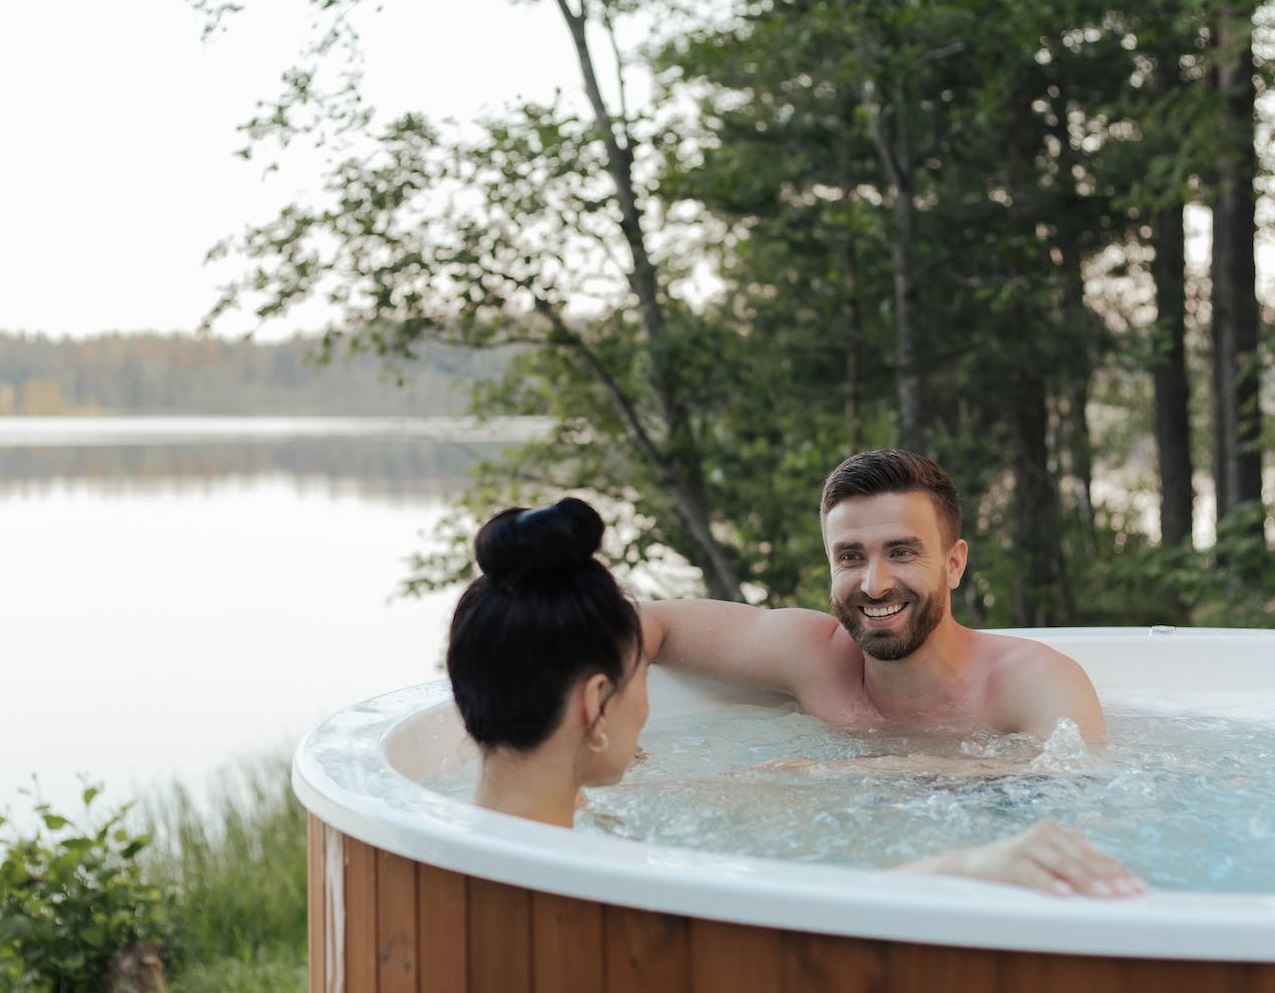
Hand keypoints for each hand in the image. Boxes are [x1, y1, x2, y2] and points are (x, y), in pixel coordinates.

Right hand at [902, 819, 1146, 897]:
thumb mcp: (1052, 867)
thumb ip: (1078, 869)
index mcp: (1060, 834)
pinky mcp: (1008, 860)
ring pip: (1062, 863)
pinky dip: (1049, 883)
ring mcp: (1026, 845)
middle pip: (1082, 857)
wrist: (975, 867)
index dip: (1117, 870)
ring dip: (1086, 880)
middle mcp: (1046, 834)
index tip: (1138, 888)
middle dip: (1108, 876)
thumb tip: (1118, 886)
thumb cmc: (1022, 870)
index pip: (1095, 854)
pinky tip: (1064, 893)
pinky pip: (1032, 873)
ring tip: (1105, 894)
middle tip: (1128, 893)